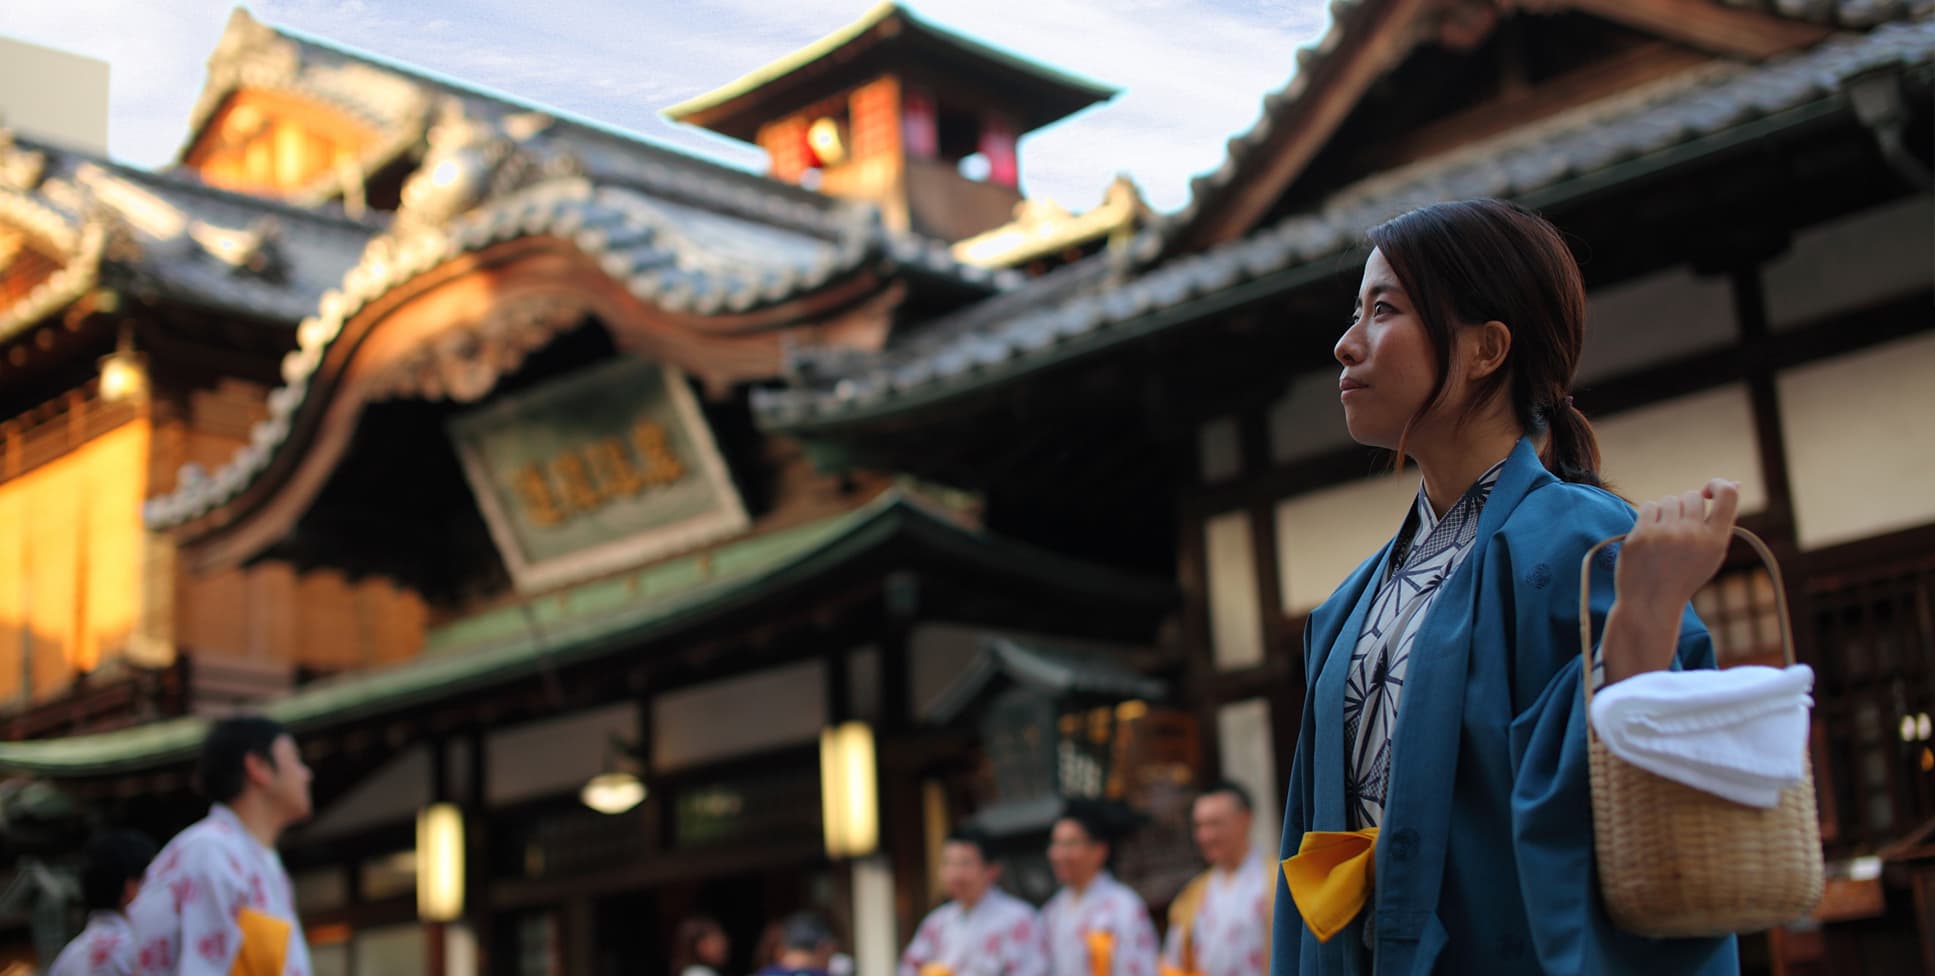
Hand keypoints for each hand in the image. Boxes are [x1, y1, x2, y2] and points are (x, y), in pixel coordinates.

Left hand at [1601, 479, 1739, 682]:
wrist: (1651, 602)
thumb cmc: (1684, 575)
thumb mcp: (1711, 553)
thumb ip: (1721, 520)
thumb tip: (1735, 482)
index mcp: (1716, 541)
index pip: (1727, 495)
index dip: (1719, 484)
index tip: (1709, 491)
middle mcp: (1693, 535)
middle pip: (1692, 496)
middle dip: (1686, 506)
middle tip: (1680, 527)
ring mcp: (1665, 534)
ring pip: (1669, 500)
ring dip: (1667, 512)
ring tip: (1665, 535)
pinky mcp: (1641, 535)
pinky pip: (1649, 506)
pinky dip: (1650, 517)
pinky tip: (1651, 535)